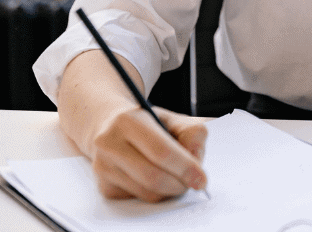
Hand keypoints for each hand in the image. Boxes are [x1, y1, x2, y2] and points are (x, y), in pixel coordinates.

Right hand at [89, 105, 207, 201]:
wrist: (113, 128)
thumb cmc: (149, 124)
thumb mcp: (174, 119)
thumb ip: (193, 133)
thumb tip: (195, 158)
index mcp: (129, 120)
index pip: (161, 150)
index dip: (185, 167)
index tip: (201, 178)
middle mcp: (110, 143)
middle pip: (153, 176)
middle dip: (179, 183)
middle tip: (193, 182)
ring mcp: (104, 166)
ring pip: (146, 192)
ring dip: (169, 191)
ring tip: (177, 177)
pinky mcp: (104, 186)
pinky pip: (138, 198)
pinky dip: (155, 193)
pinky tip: (156, 178)